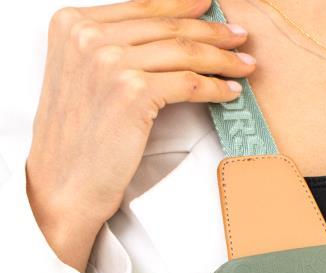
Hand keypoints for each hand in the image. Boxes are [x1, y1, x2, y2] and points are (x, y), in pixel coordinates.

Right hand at [26, 0, 254, 271]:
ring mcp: (110, 61)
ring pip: (183, 52)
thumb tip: (159, 35)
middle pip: (166, 26)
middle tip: (240, 35)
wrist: (63, 183)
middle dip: (210, 29)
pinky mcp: (133, 92)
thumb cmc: (75, 140)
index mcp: (73, 23)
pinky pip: (188, 83)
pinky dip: (215, 87)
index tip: (209, 7)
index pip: (141, 7)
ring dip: (221, 58)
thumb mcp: (81, 76)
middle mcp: (88, 35)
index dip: (182, 5)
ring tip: (244, 64)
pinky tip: (231, 91)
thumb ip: (108, 48)